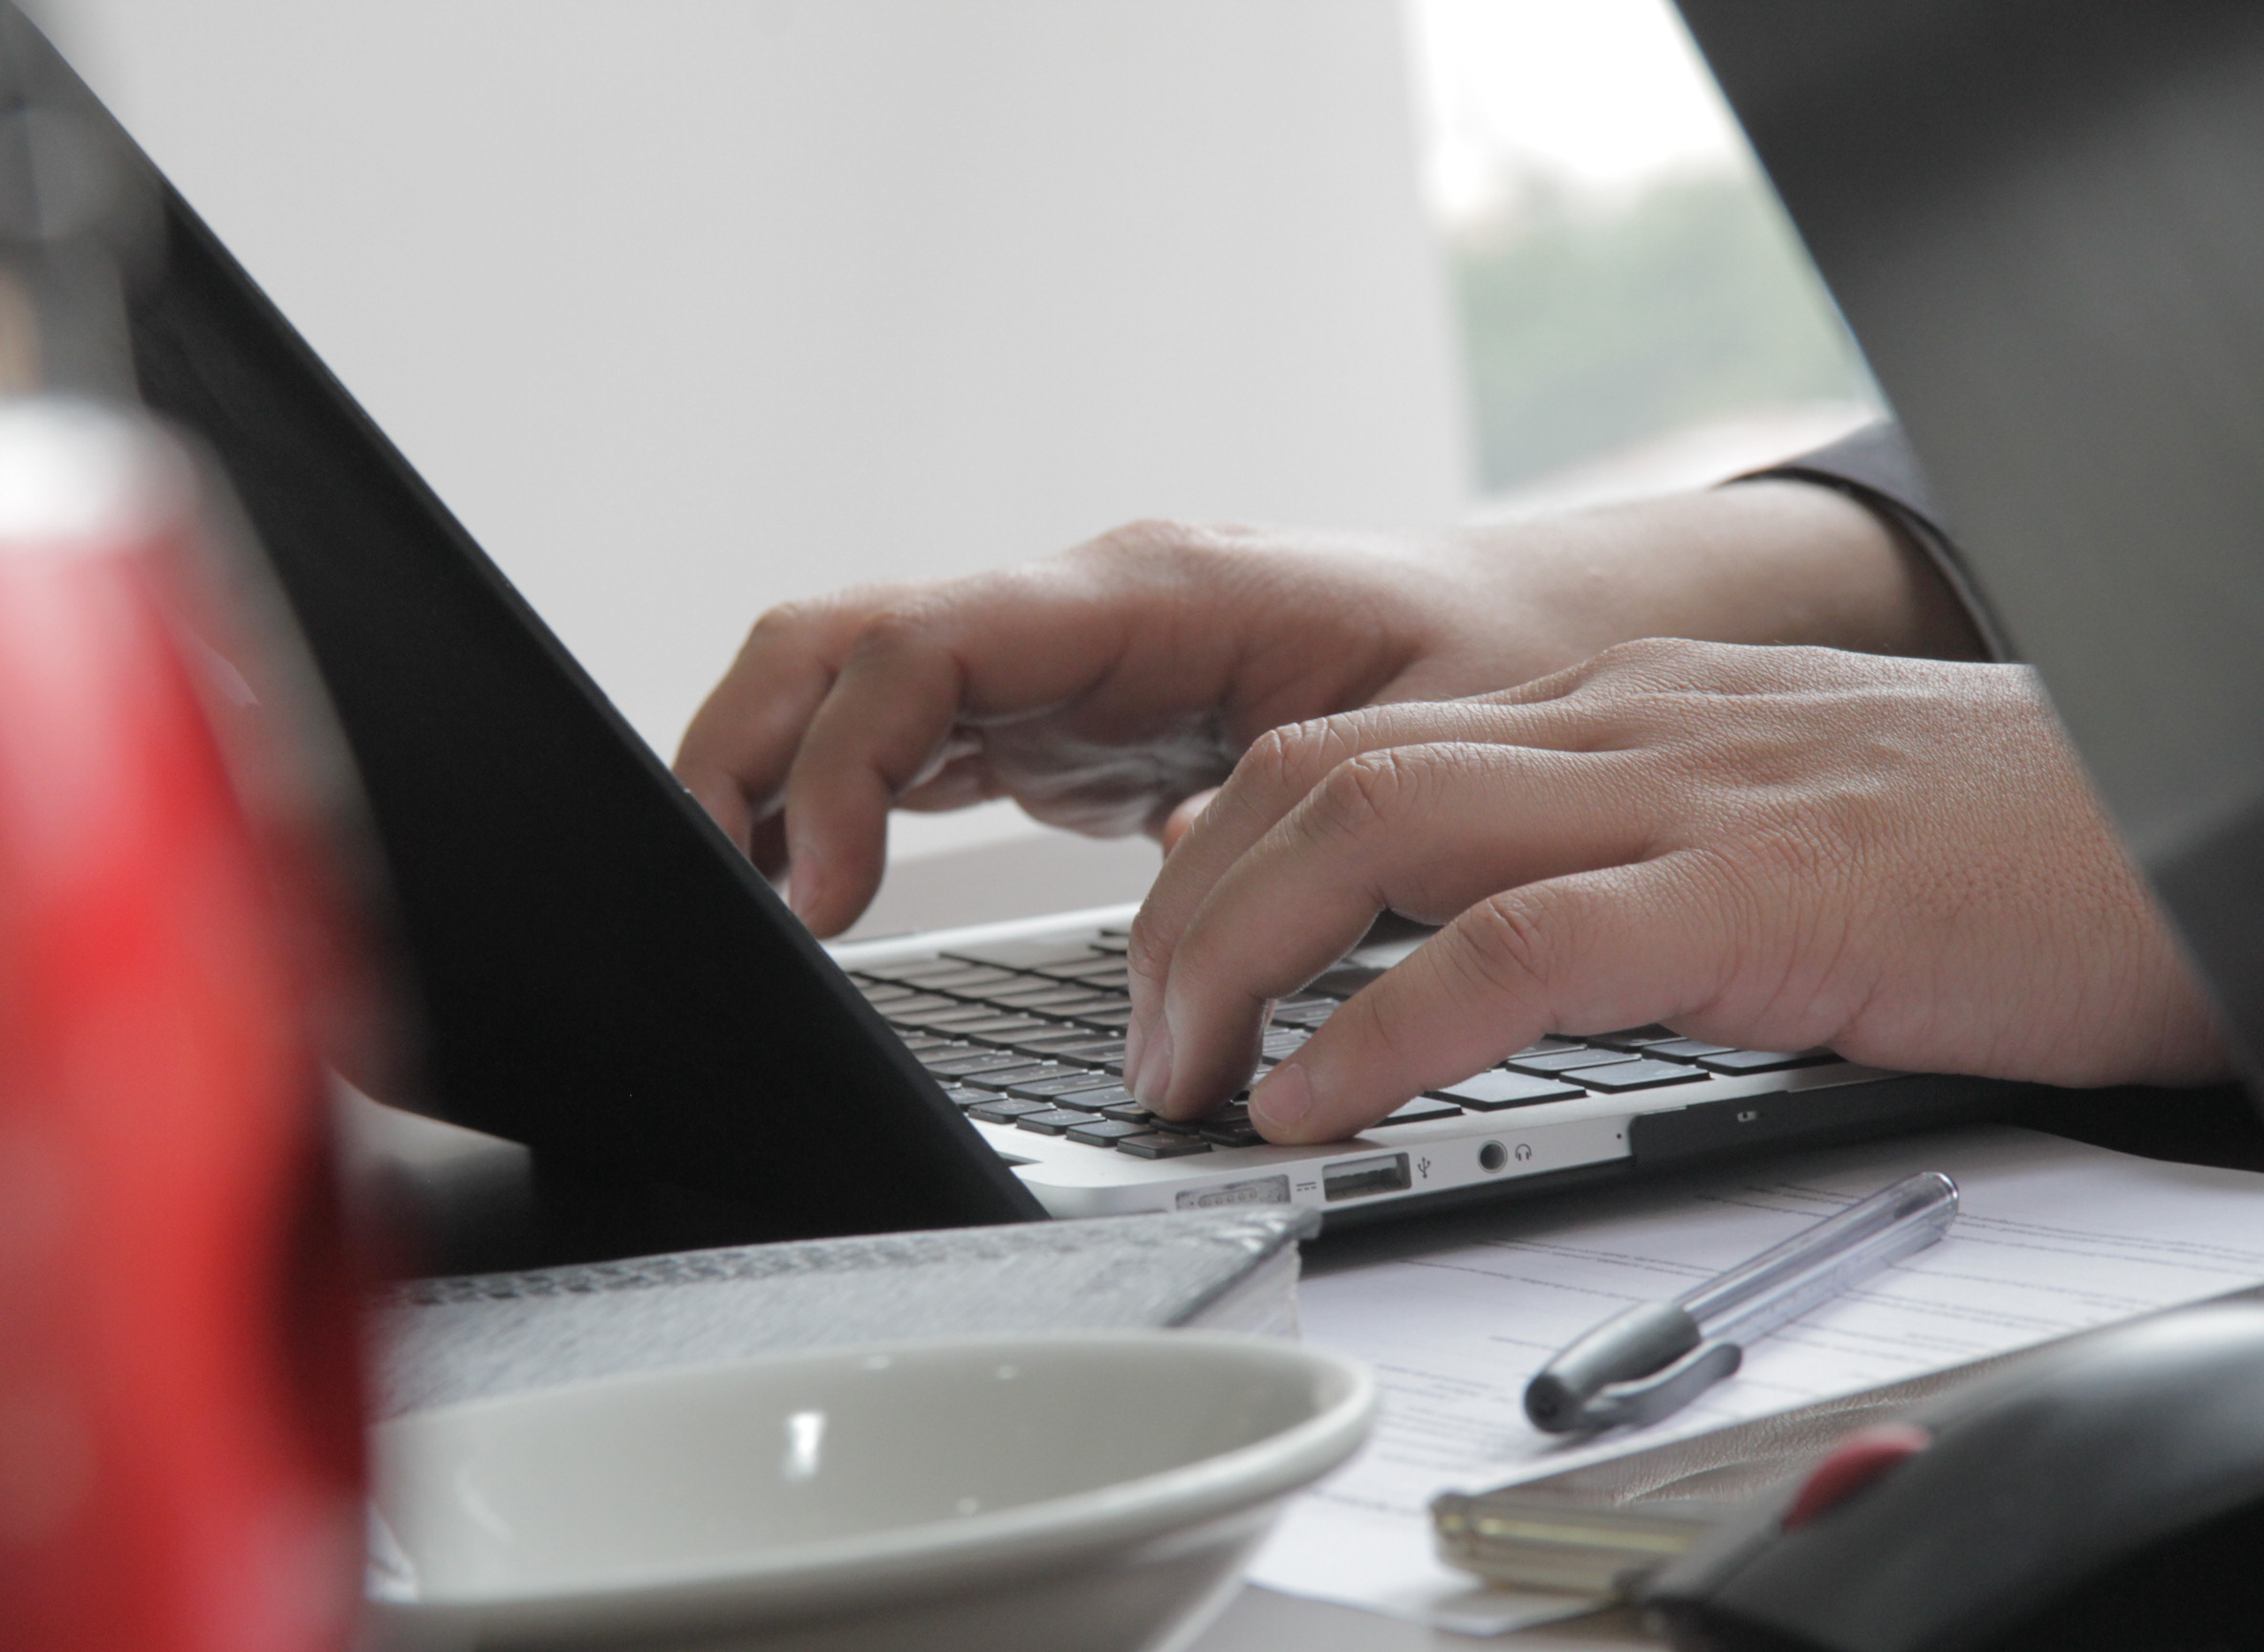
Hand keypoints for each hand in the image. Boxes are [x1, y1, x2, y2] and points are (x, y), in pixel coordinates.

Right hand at [675, 483, 1979, 935]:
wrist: (1524, 633)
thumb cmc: (1484, 665)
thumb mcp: (1422, 741)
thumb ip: (1296, 810)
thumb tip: (1181, 917)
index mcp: (1149, 593)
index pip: (930, 644)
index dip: (843, 760)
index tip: (821, 894)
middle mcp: (1073, 612)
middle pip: (839, 642)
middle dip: (743, 752)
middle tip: (709, 897)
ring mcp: (1050, 664)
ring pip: (847, 685)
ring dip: (765, 779)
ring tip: (726, 907)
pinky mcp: (1051, 722)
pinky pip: (899, 740)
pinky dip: (828, 805)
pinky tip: (803, 887)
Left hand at [1126, 639, 2230, 1140]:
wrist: (2189, 813)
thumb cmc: (1989, 848)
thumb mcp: (1752, 829)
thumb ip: (1612, 865)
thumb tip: (1466, 963)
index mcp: (1612, 711)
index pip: (1350, 745)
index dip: (1222, 855)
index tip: (1171, 962)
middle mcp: (1618, 726)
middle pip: (1315, 775)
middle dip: (1186, 913)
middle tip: (1146, 1045)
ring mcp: (1682, 794)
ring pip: (1374, 827)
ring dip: (1239, 959)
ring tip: (1187, 1076)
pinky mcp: (1758, 893)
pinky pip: (1515, 948)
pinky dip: (1384, 1026)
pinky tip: (1320, 1101)